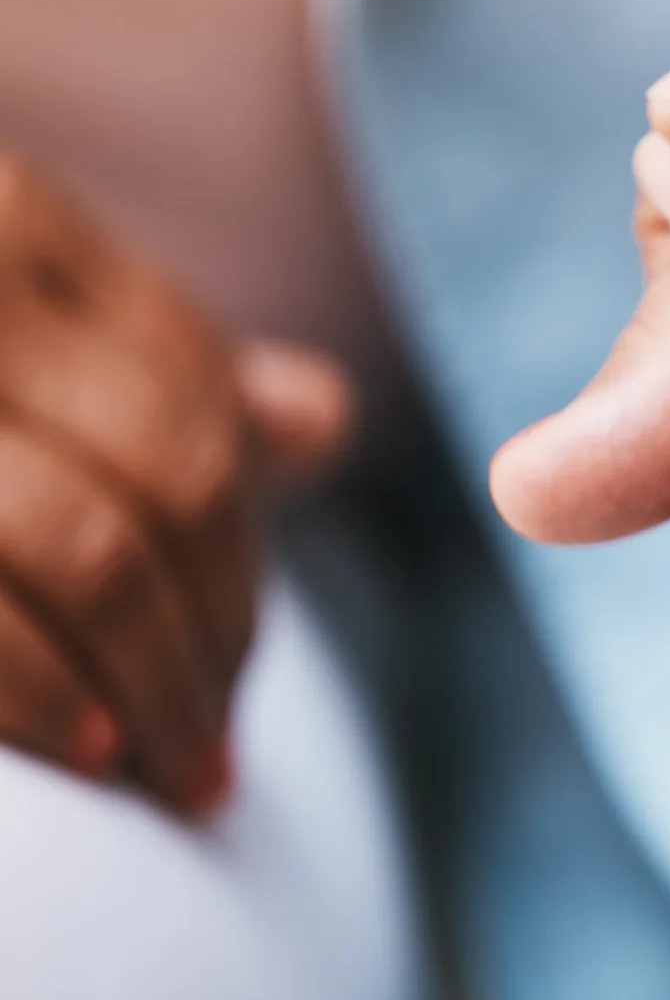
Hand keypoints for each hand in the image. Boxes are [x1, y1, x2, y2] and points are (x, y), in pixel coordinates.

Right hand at [0, 154, 351, 810]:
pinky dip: (42, 693)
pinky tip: (87, 755)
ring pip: (88, 545)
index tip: (238, 671)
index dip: (238, 559)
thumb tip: (310, 421)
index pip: (198, 403)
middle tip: (209, 761)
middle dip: (212, 635)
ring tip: (164, 776)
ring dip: (148, 685)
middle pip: (172, 476)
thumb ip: (135, 379)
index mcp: (10, 223)